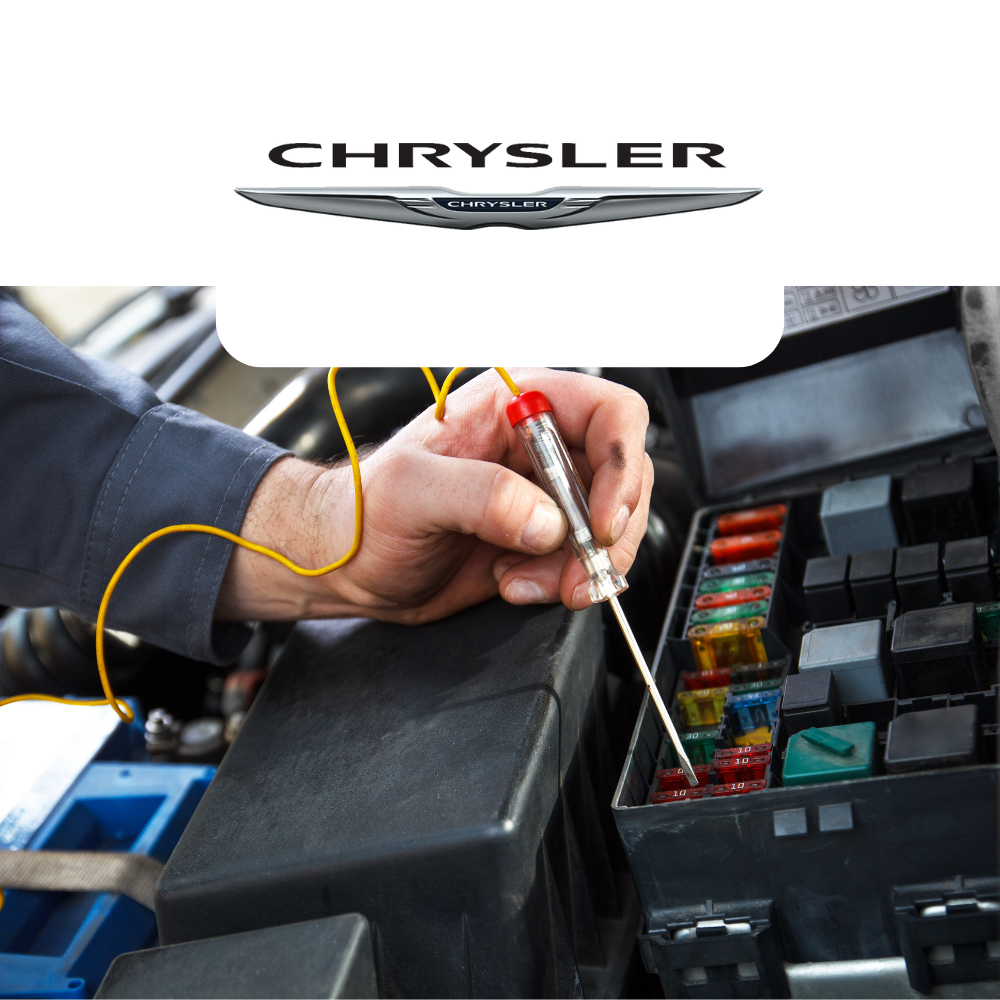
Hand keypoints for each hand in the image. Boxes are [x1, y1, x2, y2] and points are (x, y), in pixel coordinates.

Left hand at [215, 368, 653, 623]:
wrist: (348, 564)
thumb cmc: (364, 511)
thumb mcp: (410, 492)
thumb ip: (479, 494)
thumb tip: (547, 522)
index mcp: (515, 405)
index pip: (608, 413)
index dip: (621, 465)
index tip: (601, 520)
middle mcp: (538, 446)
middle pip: (622, 476)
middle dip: (605, 532)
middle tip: (575, 572)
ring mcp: (542, 495)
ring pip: (609, 526)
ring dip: (581, 566)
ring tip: (522, 582)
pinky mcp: (539, 539)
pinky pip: (582, 560)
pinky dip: (562, 583)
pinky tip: (512, 583)